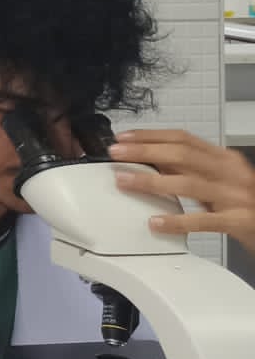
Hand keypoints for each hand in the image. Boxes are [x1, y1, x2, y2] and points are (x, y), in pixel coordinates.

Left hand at [111, 129, 254, 249]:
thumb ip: (189, 168)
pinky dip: (178, 220)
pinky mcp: (240, 221)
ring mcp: (236, 197)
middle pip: (183, 155)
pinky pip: (204, 220)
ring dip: (152, 181)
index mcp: (225, 159)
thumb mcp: (219, 179)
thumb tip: (149, 158)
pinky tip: (155, 222)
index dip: (151, 136)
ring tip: (124, 181)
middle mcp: (231, 173)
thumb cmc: (244, 202)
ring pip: (189, 183)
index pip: (184, 138)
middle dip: (145, 151)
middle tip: (116, 153)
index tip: (124, 137)